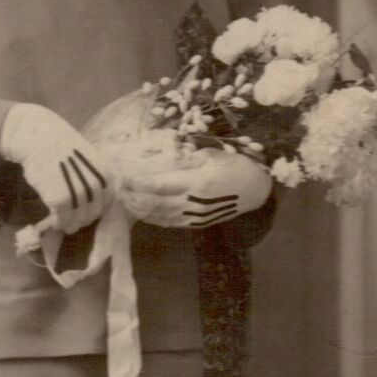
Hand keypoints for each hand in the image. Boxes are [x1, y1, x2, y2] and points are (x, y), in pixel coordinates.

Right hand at [0, 103, 112, 235]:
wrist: (39, 137)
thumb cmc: (60, 144)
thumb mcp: (90, 156)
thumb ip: (96, 175)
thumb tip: (94, 194)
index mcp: (106, 174)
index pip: (108, 202)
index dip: (98, 210)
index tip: (90, 213)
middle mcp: (96, 186)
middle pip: (93, 213)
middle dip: (84, 219)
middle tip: (76, 222)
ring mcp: (79, 194)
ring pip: (78, 219)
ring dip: (71, 225)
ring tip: (66, 226)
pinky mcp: (60, 200)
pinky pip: (62, 219)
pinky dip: (59, 224)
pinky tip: (55, 222)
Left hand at [121, 149, 271, 229]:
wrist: (257, 189)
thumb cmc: (235, 164)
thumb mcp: (211, 155)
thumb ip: (185, 158)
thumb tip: (160, 155)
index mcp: (198, 181)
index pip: (160, 184)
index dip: (140, 182)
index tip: (125, 175)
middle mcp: (195, 201)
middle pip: (157, 202)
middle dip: (136, 196)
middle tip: (119, 189)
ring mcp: (196, 214)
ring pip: (162, 215)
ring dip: (142, 209)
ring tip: (125, 201)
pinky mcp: (198, 222)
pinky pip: (172, 222)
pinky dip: (155, 218)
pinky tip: (144, 213)